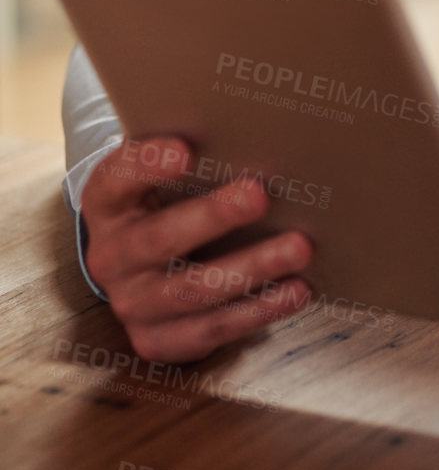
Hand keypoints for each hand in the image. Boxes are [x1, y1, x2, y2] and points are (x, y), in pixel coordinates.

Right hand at [82, 136, 312, 362]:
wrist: (138, 263)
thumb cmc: (165, 201)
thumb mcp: (162, 173)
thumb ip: (192, 152)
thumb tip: (254, 129)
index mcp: (107, 203)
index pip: (118, 178)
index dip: (149, 164)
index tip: (186, 149)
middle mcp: (111, 256)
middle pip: (161, 239)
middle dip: (214, 217)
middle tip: (260, 195)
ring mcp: (132, 303)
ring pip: (194, 290)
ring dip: (252, 269)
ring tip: (299, 247)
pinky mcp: (157, 340)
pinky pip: (211, 330)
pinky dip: (257, 312)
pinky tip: (295, 290)